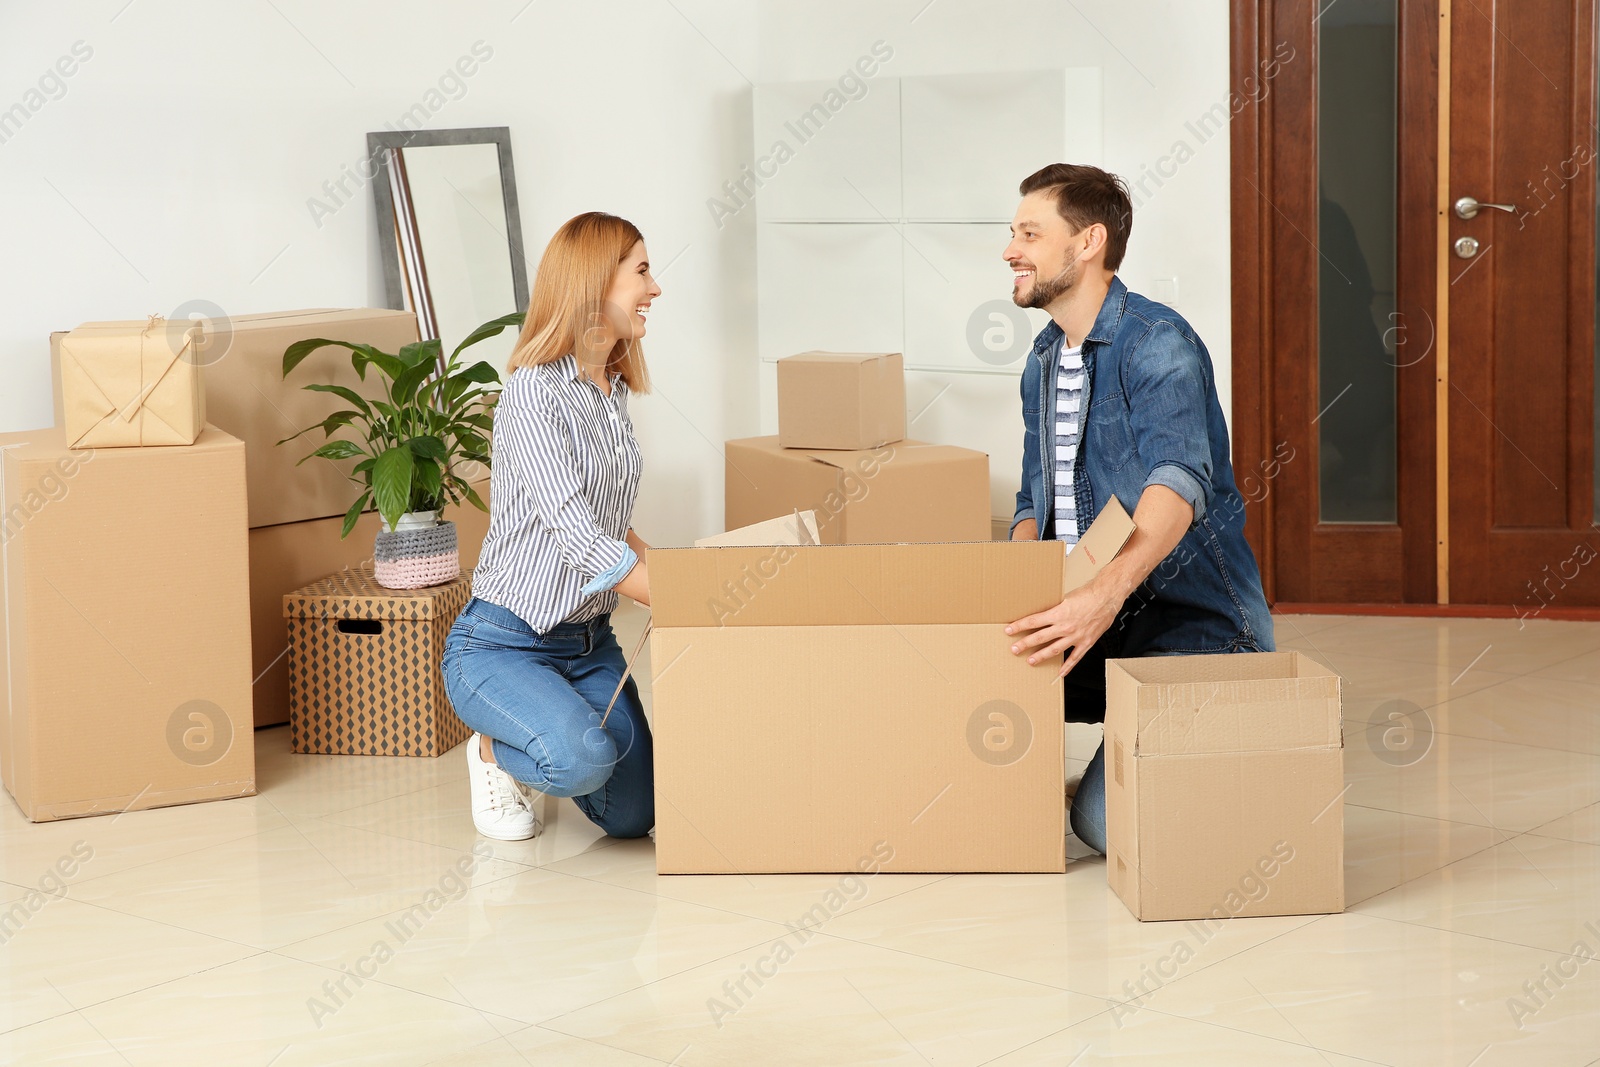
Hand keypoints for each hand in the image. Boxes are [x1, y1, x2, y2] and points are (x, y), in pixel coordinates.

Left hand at [1005, 577, 1124, 677]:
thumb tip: (1043, 614)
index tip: (1009, 630)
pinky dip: (1067, 667)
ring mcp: (1075, 636)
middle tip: (1014, 649)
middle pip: (1040, 637)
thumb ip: (1054, 608)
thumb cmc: (1088, 594)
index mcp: (1058, 613)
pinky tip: (1059, 673)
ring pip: (1054, 649)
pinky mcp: (1086, 643)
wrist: (1107, 597)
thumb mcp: (1065, 598)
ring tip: (1030, 661)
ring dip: (1041, 656)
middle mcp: (1065, 626)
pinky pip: (1075, 658)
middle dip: (1025, 644)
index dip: (1019, 626)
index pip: (1033, 621)